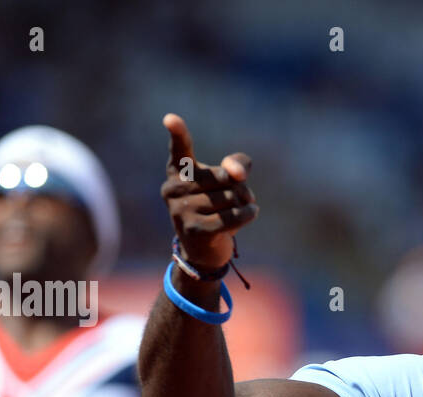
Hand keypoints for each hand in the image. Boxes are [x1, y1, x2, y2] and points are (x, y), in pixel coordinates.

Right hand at [160, 114, 257, 269]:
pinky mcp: (194, 230)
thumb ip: (237, 165)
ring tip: (234, 212)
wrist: (204, 251)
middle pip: (225, 176)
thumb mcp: (227, 182)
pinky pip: (233, 216)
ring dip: (243, 204)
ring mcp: (180, 210)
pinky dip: (248, 214)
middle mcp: (174, 188)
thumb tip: (237, 173)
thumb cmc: (216, 208)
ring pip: (230, 197)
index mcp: (178, 171)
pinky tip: (252, 213)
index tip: (170, 118)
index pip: (180, 148)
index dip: (178, 133)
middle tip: (237, 198)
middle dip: (239, 188)